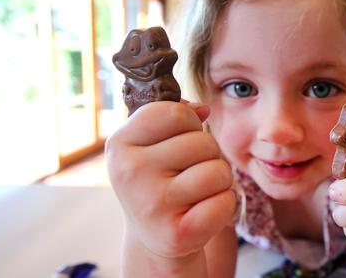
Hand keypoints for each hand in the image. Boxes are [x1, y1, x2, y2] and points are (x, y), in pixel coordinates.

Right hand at [106, 101, 235, 260]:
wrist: (152, 237)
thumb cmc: (159, 180)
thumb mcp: (154, 143)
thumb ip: (175, 115)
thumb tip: (202, 109)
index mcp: (120, 144)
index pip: (174, 113)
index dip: (189, 122)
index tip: (180, 138)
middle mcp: (130, 174)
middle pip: (202, 142)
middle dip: (208, 154)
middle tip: (189, 172)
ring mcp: (152, 206)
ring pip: (218, 171)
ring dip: (219, 179)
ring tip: (198, 190)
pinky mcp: (178, 234)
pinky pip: (225, 201)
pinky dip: (224, 204)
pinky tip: (204, 211)